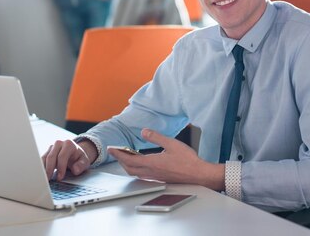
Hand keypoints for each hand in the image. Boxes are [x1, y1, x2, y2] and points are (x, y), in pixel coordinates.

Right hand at [41, 139, 97, 180]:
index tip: (60, 177)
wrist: (74, 153)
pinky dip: (41, 168)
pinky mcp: (46, 152)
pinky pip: (41, 160)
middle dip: (49, 169)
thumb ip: (81, 165)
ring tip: (44, 180)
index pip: (62, 156)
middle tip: (49, 180)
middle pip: (51, 156)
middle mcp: (59, 143)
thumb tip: (75, 170)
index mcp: (69, 144)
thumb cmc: (78, 158)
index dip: (60, 167)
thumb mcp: (84, 161)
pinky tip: (42, 176)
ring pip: (44, 158)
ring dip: (43, 170)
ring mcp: (51, 147)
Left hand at [108, 129, 224, 190]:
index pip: (129, 159)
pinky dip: (136, 169)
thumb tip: (144, 131)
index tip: (111, 149)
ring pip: (135, 173)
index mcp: (152, 162)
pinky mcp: (159, 179)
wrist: (198, 174)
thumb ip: (156, 137)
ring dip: (127, 165)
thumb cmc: (187, 160)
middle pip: (129, 168)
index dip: (118, 154)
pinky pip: (142, 175)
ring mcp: (155, 177)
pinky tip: (140, 164)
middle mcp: (151, 171)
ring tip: (126, 156)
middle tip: (116, 152)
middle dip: (120, 160)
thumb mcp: (171, 143)